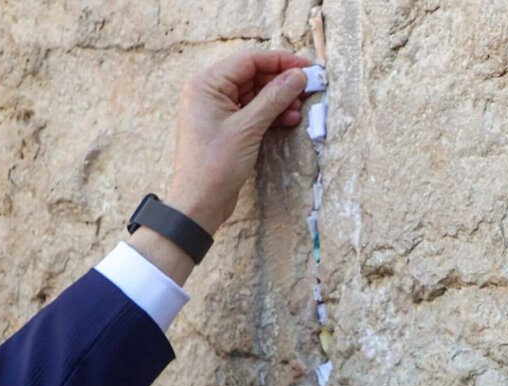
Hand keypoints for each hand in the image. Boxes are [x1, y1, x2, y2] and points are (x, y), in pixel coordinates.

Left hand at [166, 50, 311, 233]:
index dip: (281, 61)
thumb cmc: (213, 165)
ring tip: (299, 109)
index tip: (308, 67)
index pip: (249, 60)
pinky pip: (251, 111)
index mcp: (206, 84)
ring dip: (279, 100)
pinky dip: (270, 114)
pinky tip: (289, 119)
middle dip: (281, 82)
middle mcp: (208, 92)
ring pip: (255, 94)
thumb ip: (274, 97)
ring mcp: (216, 110)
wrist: (198, 203)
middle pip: (253, 75)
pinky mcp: (225, 127)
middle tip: (308, 88)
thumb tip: (298, 75)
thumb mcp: (248, 128)